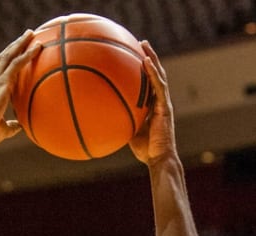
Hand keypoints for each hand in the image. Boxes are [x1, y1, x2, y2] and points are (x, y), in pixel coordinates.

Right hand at [0, 30, 41, 145]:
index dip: (6, 58)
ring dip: (21, 43)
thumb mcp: (2, 129)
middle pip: (4, 56)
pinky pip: (17, 63)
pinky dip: (27, 54)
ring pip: (9, 55)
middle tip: (25, 36)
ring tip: (31, 33)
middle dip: (14, 45)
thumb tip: (20, 127)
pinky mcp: (3, 82)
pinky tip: (37, 47)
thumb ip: (11, 126)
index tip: (15, 51)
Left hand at [128, 43, 176, 164]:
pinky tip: (145, 61)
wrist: (158, 159)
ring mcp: (164, 103)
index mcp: (153, 106)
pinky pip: (158, 86)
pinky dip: (152, 73)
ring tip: (143, 44)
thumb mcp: (129, 133)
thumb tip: (104, 119)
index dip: (144, 70)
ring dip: (152, 58)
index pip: (149, 84)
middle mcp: (160, 101)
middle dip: (149, 57)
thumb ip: (122, 122)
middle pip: (155, 74)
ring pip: (159, 75)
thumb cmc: (145, 150)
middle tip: (140, 43)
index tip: (135, 57)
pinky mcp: (165, 107)